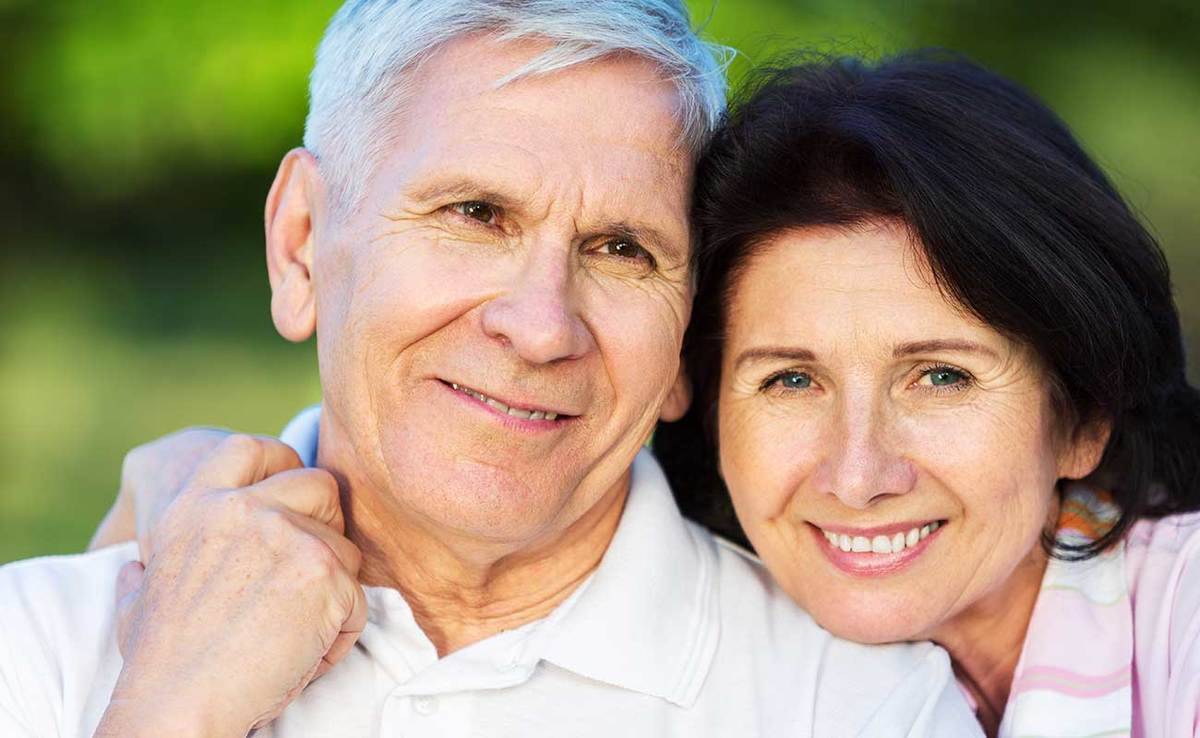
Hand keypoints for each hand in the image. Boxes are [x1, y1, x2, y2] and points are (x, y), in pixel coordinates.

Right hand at [94, 435, 366, 736]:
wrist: (179, 704)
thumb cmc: (159, 664)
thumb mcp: (138, 599)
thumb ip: (147, 569)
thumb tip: (133, 565)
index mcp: (195, 506)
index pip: (251, 449)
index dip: (282, 464)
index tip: (293, 496)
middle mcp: (241, 509)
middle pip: (320, 485)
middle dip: (327, 526)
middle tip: (311, 574)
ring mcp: (286, 534)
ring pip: (345, 546)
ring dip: (336, 588)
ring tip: (300, 632)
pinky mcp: (322, 569)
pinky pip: (357, 598)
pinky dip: (343, 632)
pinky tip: (309, 656)